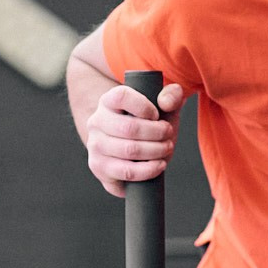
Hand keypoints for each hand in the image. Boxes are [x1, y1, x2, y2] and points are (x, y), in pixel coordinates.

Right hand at [85, 81, 185, 196]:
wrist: (132, 150)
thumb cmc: (147, 125)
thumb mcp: (161, 107)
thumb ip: (171, 96)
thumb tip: (166, 102)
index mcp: (108, 101)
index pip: (121, 97)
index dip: (144, 107)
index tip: (157, 115)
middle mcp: (96, 122)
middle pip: (129, 127)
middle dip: (157, 133)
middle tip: (168, 135)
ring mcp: (95, 146)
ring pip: (129, 150)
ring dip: (156, 151)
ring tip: (166, 148)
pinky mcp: (99, 168)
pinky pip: (126, 171)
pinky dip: (148, 170)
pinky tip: (159, 165)